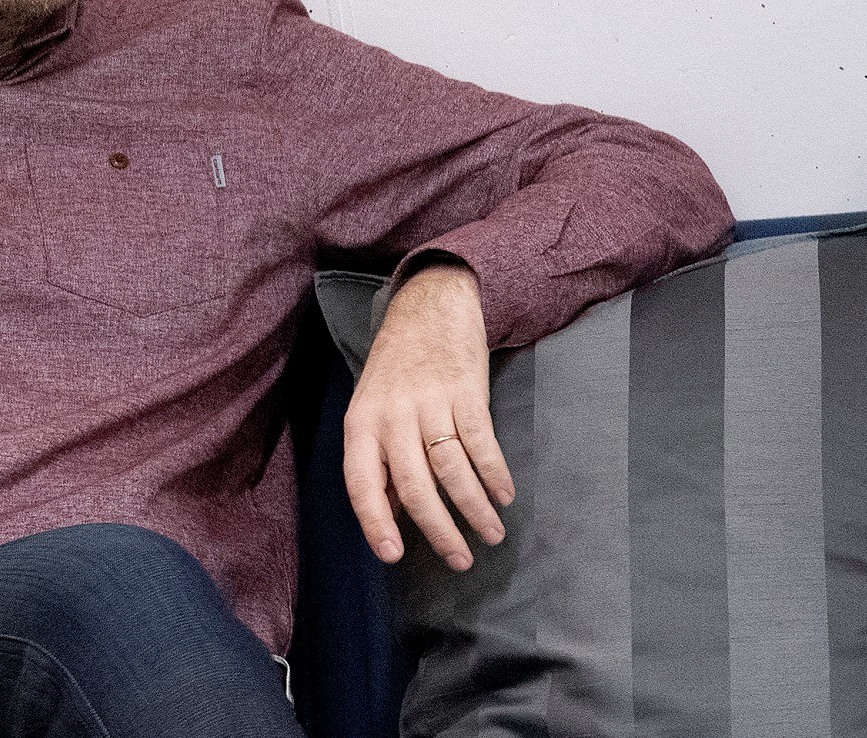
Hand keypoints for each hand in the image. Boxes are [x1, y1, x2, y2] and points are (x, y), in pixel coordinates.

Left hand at [344, 261, 513, 569]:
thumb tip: (394, 515)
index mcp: (361, 423)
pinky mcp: (467, 390)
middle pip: (416, 485)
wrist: (429, 306)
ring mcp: (430, 402)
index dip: (376, 522)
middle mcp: (392, 415)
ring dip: (475, 508)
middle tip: (460, 560)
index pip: (363, 483)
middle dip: (440, 529)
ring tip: (492, 533)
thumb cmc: (398, 367)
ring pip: (452, 468)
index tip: (393, 555)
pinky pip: (482, 441)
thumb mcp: (373, 409)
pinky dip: (495, 473)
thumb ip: (381, 459)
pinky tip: (505, 495)